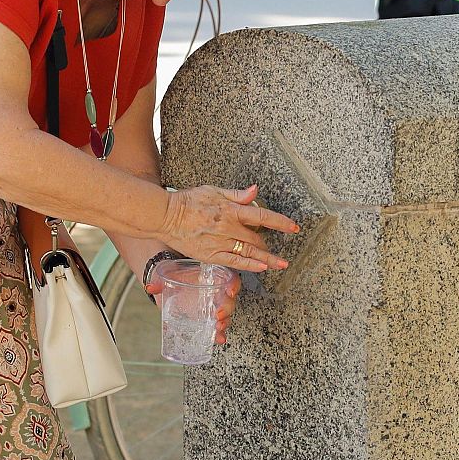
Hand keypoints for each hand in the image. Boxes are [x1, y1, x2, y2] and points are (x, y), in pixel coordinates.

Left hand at [145, 271, 242, 343]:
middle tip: (218, 316)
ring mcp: (213, 305)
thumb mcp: (167, 276)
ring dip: (225, 323)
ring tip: (218, 330)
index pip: (229, 278)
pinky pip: (218, 326)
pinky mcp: (208, 318)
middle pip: (229, 299)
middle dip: (226, 309)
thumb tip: (150, 287)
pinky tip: (218, 339)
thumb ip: (159, 282)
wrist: (169, 284)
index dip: (234, 284)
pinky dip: (219, 334)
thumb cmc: (174, 277)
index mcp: (211, 277)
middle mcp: (215, 291)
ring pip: (226, 314)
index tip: (230, 291)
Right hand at [159, 184, 298, 273]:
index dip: (280, 222)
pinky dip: (249, 265)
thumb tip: (255, 191)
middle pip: (256, 238)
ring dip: (267, 259)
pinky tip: (261, 267)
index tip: (293, 227)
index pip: (261, 216)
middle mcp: (227, 228)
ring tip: (281, 264)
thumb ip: (236, 195)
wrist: (165, 216)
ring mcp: (219, 243)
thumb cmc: (187, 201)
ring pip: (249, 252)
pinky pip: (234, 261)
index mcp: (230, 210)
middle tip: (277, 247)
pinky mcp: (210, 255)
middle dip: (269, 243)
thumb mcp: (214, 191)